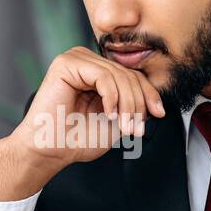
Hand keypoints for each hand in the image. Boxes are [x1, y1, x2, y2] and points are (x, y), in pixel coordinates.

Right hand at [0, 47, 165, 201]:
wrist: (51, 150)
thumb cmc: (77, 138)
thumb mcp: (118, 119)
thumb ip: (134, 104)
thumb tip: (156, 98)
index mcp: (97, 72)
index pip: (132, 75)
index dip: (149, 93)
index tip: (158, 114)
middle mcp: (87, 61)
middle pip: (127, 74)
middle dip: (138, 103)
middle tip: (136, 128)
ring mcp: (75, 59)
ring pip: (118, 75)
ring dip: (127, 104)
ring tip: (124, 126)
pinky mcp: (66, 63)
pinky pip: (102, 75)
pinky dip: (112, 97)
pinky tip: (109, 114)